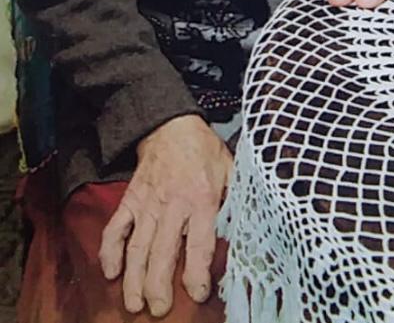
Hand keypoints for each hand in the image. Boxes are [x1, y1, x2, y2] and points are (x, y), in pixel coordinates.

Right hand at [99, 114, 232, 316]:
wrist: (172, 125)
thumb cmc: (205, 152)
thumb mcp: (231, 170)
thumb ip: (236, 201)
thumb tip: (247, 231)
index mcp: (201, 199)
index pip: (199, 244)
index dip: (198, 273)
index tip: (198, 294)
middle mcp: (172, 205)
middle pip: (162, 252)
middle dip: (158, 285)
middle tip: (159, 310)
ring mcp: (147, 204)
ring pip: (137, 247)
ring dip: (134, 278)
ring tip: (134, 304)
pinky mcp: (130, 200)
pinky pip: (116, 228)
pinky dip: (110, 250)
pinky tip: (110, 273)